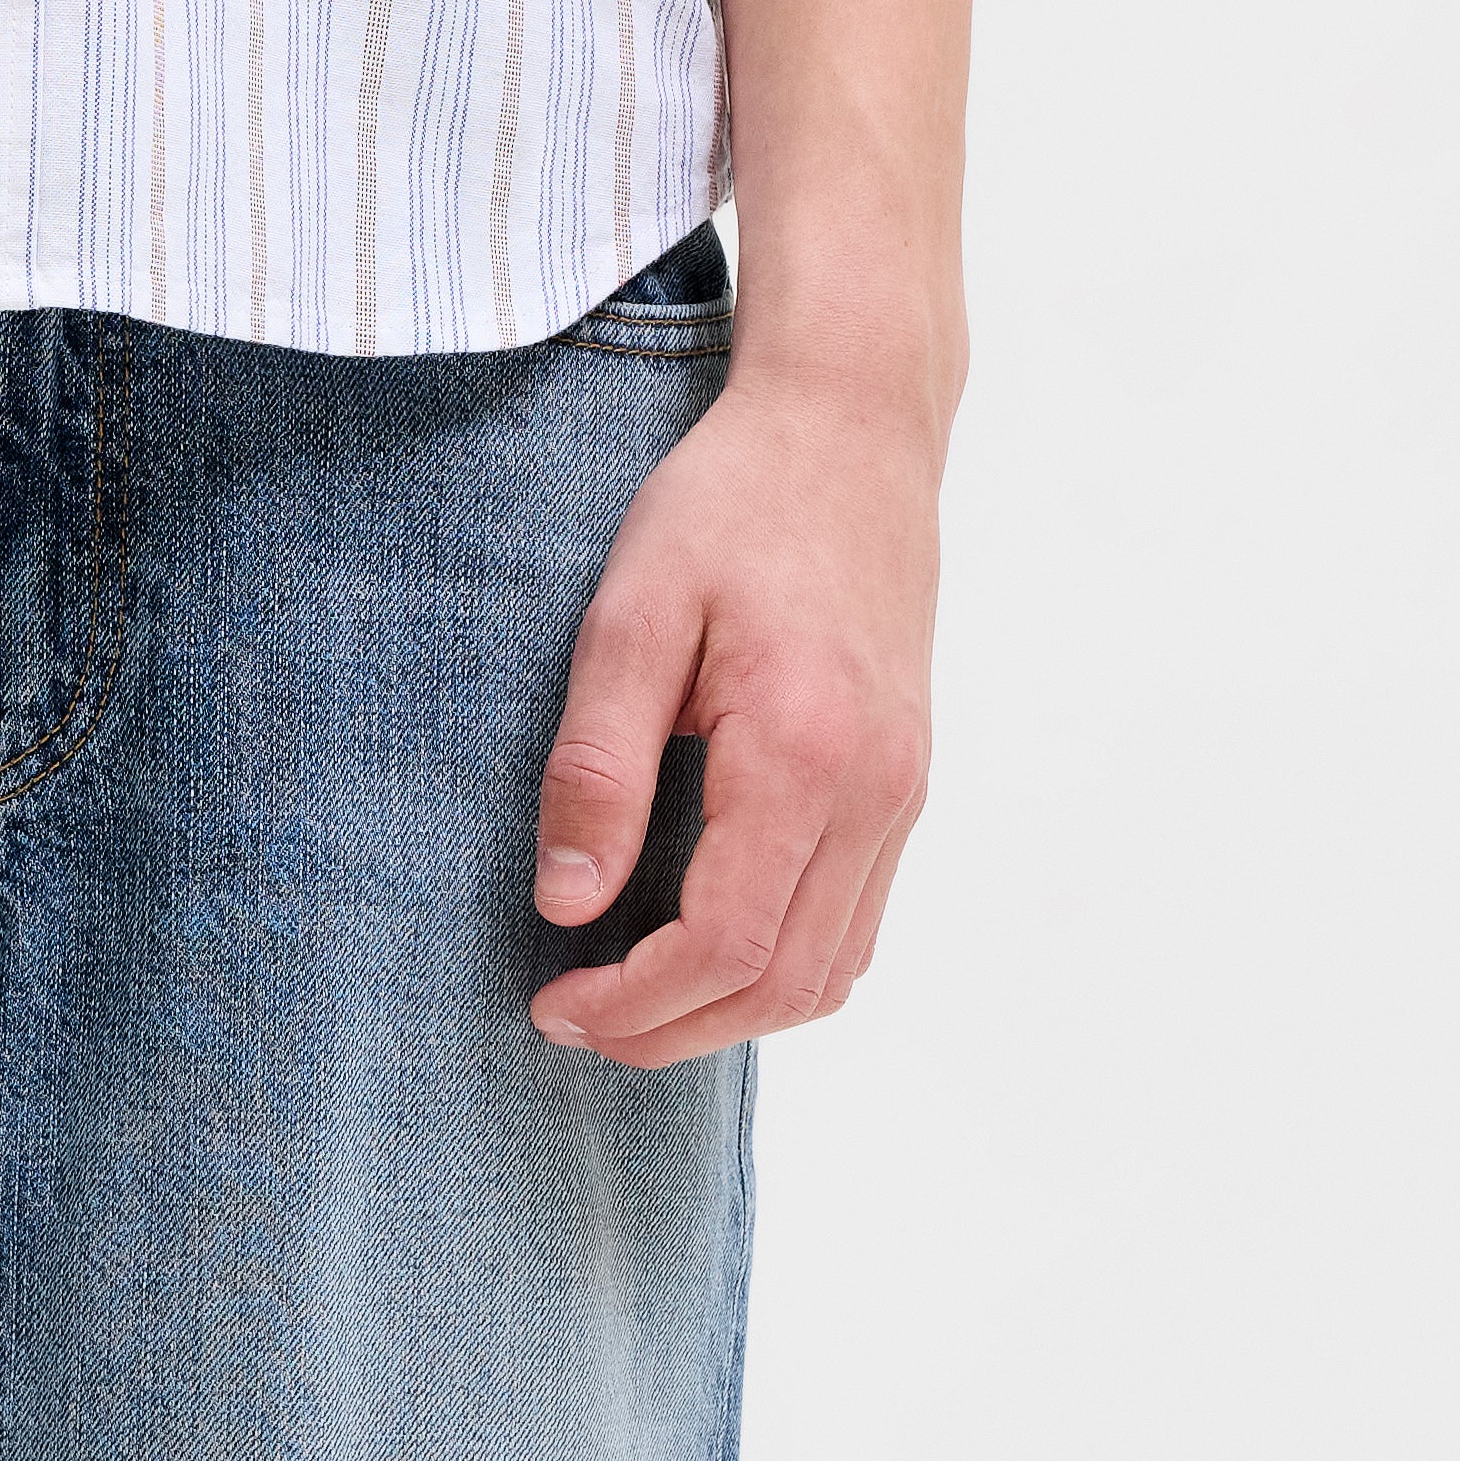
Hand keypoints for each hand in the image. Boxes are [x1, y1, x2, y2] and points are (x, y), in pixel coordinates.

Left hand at [528, 361, 942, 1067]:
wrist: (852, 430)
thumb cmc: (730, 507)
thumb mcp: (629, 618)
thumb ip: (597, 769)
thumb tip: (567, 907)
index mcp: (803, 752)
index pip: (727, 944)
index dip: (635, 1003)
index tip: (553, 1002)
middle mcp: (875, 790)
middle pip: (782, 985)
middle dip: (671, 1030)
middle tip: (575, 1020)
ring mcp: (903, 794)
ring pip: (828, 975)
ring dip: (727, 1015)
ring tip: (631, 1001)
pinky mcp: (905, 787)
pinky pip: (853, 927)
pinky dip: (778, 970)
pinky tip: (701, 951)